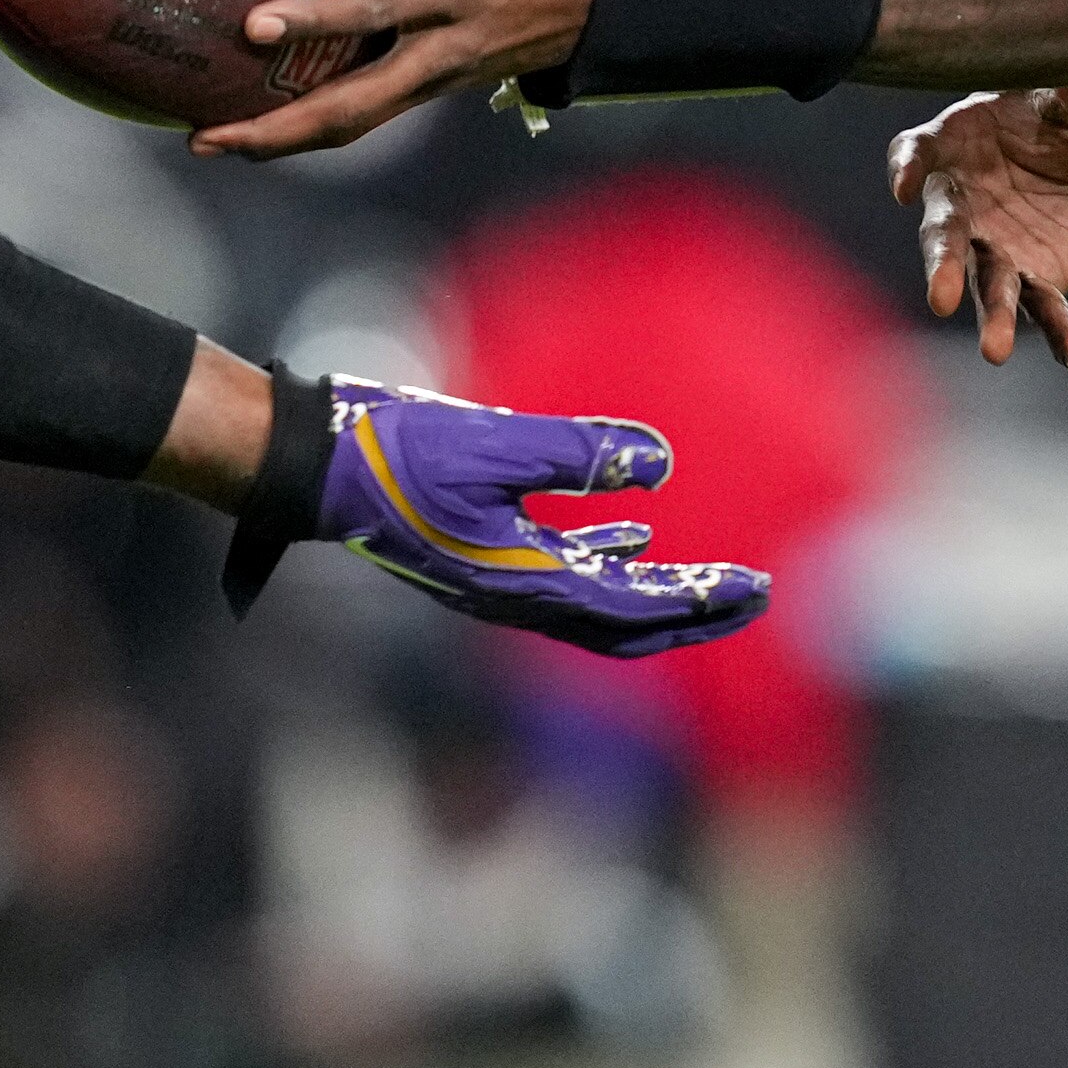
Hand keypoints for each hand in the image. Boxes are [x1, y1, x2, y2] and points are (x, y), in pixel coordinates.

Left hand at [192, 0, 589, 158]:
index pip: (377, 12)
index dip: (316, 21)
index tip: (254, 24)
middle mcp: (442, 48)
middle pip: (354, 108)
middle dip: (278, 129)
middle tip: (206, 135)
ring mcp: (437, 79)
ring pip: (356, 126)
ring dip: (283, 141)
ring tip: (210, 140)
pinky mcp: (431, 91)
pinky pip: (367, 117)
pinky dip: (312, 127)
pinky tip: (260, 125)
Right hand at [317, 377, 768, 655]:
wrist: (315, 468)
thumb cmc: (394, 454)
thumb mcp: (494, 441)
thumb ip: (578, 451)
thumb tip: (658, 463)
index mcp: (520, 580)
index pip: (630, 608)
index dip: (696, 600)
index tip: (753, 587)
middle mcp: (513, 595)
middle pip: (623, 626)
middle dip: (691, 614)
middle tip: (752, 594)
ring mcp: (496, 580)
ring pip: (597, 604)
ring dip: (658, 592)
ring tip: (710, 577)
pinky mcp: (481, 556)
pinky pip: (562, 572)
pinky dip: (610, 557)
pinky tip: (633, 529)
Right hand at [890, 84, 1067, 374]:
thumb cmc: (1065, 115)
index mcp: (957, 144)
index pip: (918, 152)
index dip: (908, 167)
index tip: (905, 184)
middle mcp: (964, 203)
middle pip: (943, 237)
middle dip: (941, 266)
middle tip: (941, 297)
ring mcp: (995, 246)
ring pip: (988, 285)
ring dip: (992, 317)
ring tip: (995, 351)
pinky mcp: (1036, 277)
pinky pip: (1047, 311)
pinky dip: (1062, 339)